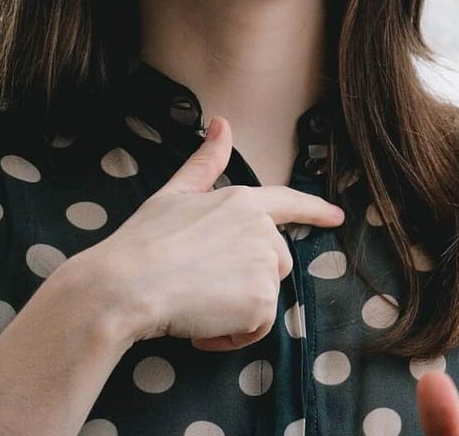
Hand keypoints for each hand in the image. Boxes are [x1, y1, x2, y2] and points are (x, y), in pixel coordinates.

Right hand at [53, 116, 345, 350]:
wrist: (123, 286)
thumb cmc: (141, 242)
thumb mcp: (173, 194)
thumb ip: (205, 163)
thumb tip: (221, 122)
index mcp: (242, 202)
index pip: (288, 202)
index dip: (314, 210)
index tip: (336, 217)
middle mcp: (262, 230)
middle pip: (275, 262)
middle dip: (244, 279)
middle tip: (199, 284)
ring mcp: (264, 265)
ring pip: (265, 296)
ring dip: (236, 310)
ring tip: (196, 305)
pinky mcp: (262, 300)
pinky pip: (257, 327)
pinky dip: (233, 335)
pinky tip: (202, 327)